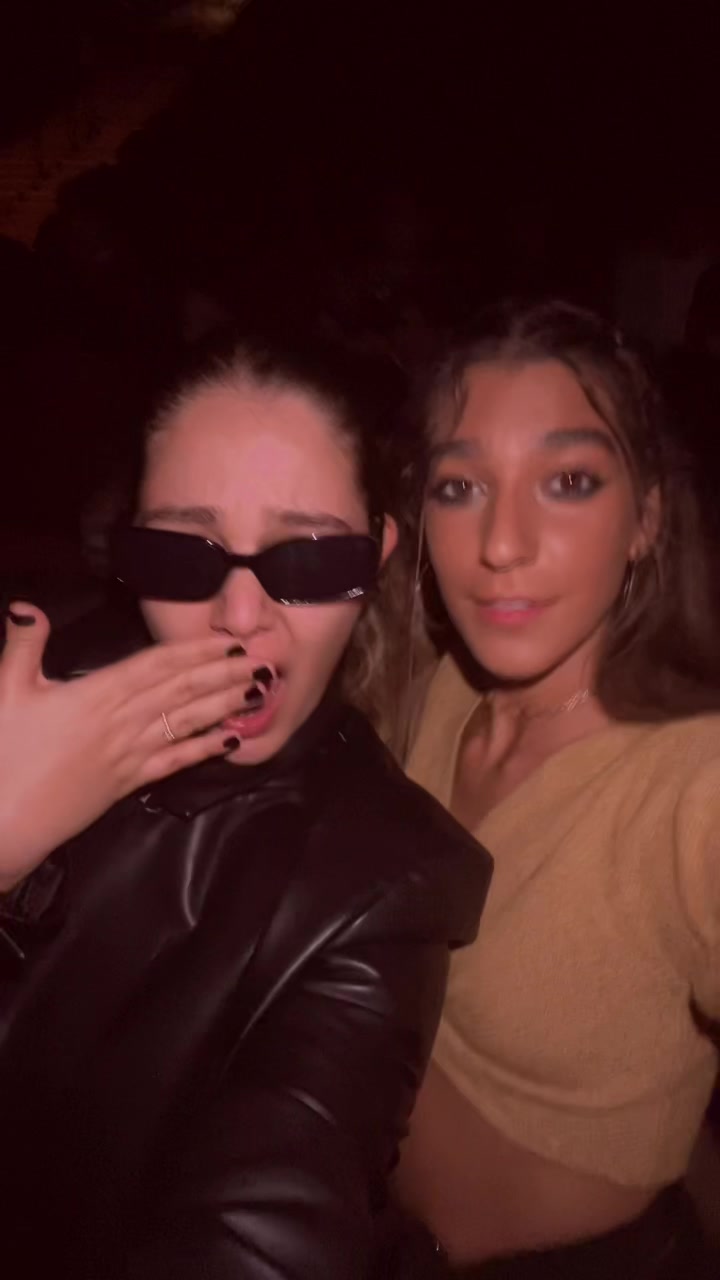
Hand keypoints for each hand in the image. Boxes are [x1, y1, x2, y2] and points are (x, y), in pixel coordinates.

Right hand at [0, 603, 257, 891]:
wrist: (5, 820)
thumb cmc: (4, 753)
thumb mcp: (6, 691)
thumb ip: (22, 645)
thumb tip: (26, 605)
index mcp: (98, 694)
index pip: (159, 665)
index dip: (197, 651)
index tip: (230, 642)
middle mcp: (124, 721)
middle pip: (184, 690)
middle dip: (226, 674)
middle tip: (265, 661)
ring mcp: (131, 754)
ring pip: (188, 722)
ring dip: (226, 705)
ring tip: (259, 692)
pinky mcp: (130, 782)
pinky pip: (176, 761)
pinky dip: (206, 748)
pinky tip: (233, 739)